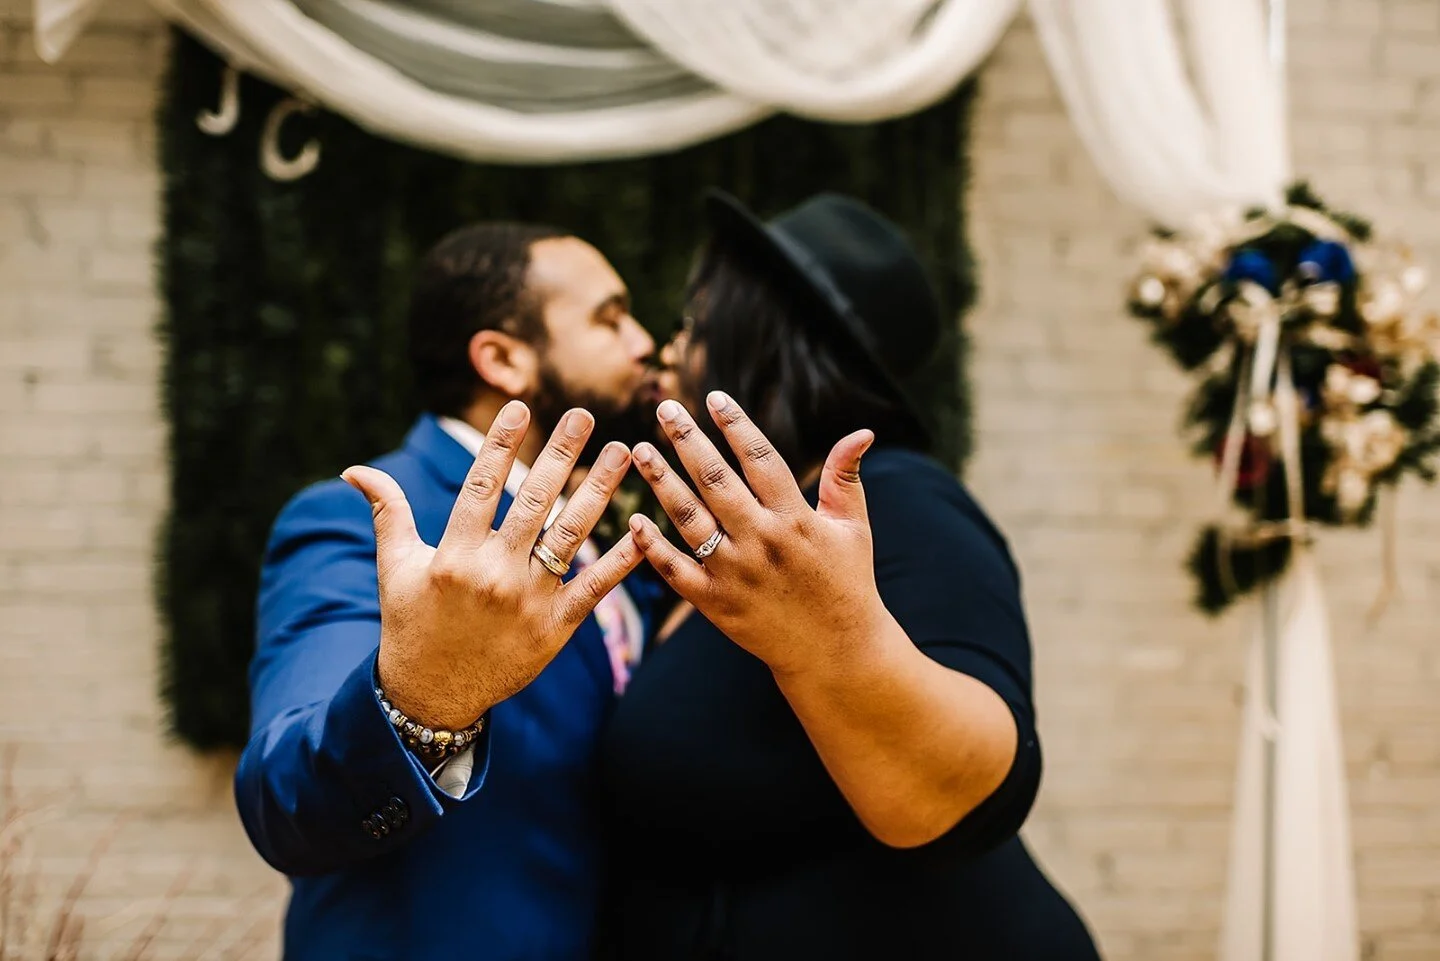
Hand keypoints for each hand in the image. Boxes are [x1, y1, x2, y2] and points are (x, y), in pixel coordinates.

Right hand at [342, 401, 641, 728]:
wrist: (432, 694)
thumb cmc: (411, 623)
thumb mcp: (394, 567)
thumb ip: (387, 512)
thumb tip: (354, 469)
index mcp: (454, 554)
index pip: (482, 486)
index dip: (500, 444)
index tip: (519, 406)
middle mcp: (494, 573)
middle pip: (534, 501)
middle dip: (560, 454)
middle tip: (584, 415)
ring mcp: (528, 600)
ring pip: (571, 535)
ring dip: (599, 491)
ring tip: (623, 452)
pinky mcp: (556, 627)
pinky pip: (594, 586)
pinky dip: (620, 558)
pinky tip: (642, 526)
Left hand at [627, 392, 887, 675]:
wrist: (837, 652)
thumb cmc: (848, 583)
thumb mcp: (853, 528)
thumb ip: (846, 477)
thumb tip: (861, 432)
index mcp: (797, 518)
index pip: (761, 459)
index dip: (736, 425)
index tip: (714, 397)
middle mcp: (763, 541)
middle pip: (716, 480)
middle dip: (688, 440)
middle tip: (665, 408)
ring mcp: (736, 574)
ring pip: (689, 519)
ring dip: (661, 482)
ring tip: (640, 450)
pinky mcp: (716, 604)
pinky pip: (677, 571)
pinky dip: (653, 547)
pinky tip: (635, 519)